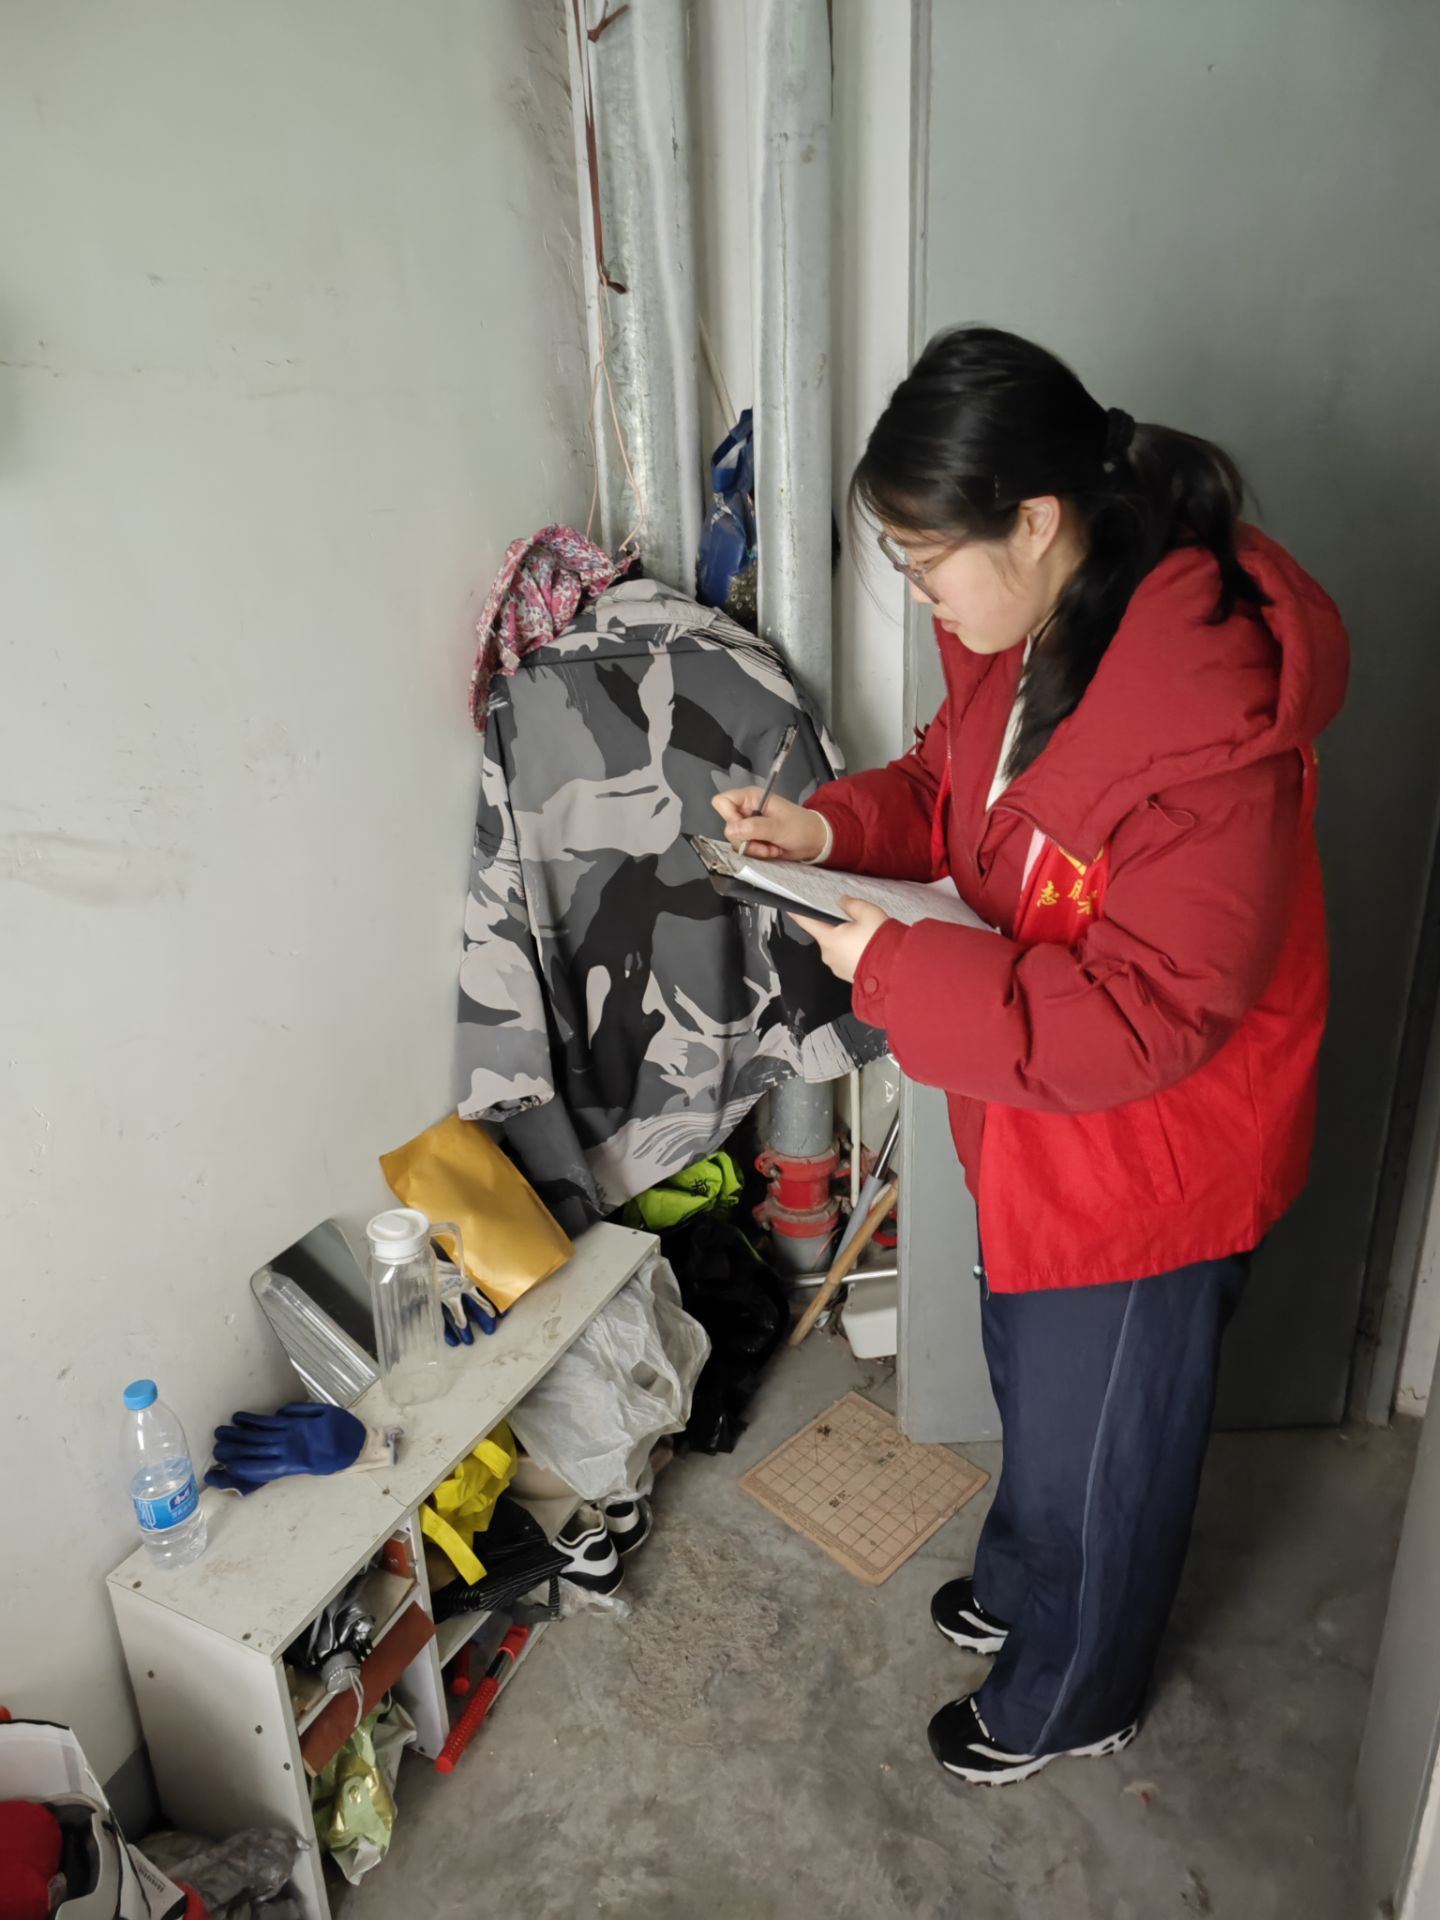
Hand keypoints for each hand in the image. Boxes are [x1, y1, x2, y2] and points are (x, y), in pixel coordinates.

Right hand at [712, 787, 828, 862]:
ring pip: (736, 841)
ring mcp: (749, 826)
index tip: (744, 828)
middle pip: (728, 826)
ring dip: (754, 849)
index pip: (722, 801)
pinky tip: (772, 850)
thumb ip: (754, 828)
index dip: (728, 816)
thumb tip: (732, 829)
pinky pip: (745, 850)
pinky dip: (758, 853)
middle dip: (746, 839)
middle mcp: (747, 811)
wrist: (814, 841)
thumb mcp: (779, 826)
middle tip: (765, 841)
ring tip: (772, 846)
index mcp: (752, 798)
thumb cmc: (802, 827)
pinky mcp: (753, 840)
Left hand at [790, 898, 890, 982]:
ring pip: (836, 948)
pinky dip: (852, 953)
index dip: (797, 913)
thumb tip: (841, 901)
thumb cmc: (879, 940)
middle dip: (835, 927)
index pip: (806, 922)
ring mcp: (837, 968)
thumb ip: (851, 904)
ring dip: (845, 941)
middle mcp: (828, 955)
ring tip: (865, 936)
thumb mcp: (867, 912)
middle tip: (853, 920)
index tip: (789, 906)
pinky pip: (845, 959)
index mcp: (828, 939)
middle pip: (825, 935)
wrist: (895, 970)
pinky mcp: (847, 976)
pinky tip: (867, 949)